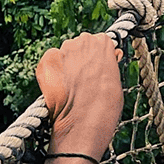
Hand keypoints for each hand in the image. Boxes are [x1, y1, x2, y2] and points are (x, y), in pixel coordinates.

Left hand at [38, 34, 124, 161]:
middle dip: (80, 59)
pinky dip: (51, 71)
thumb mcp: (116, 78)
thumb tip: (106, 58)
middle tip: (81, 79)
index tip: (94, 69)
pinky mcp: (47, 61)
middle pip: (80, 45)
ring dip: (66, 64)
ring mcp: (64, 50)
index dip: (96, 57)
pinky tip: (58, 86)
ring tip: (69, 86)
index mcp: (103, 42)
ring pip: (64, 52)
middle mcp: (83, 41)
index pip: (98, 42)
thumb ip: (108, 63)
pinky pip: (49, 61)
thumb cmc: (105, 104)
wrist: (84, 122)